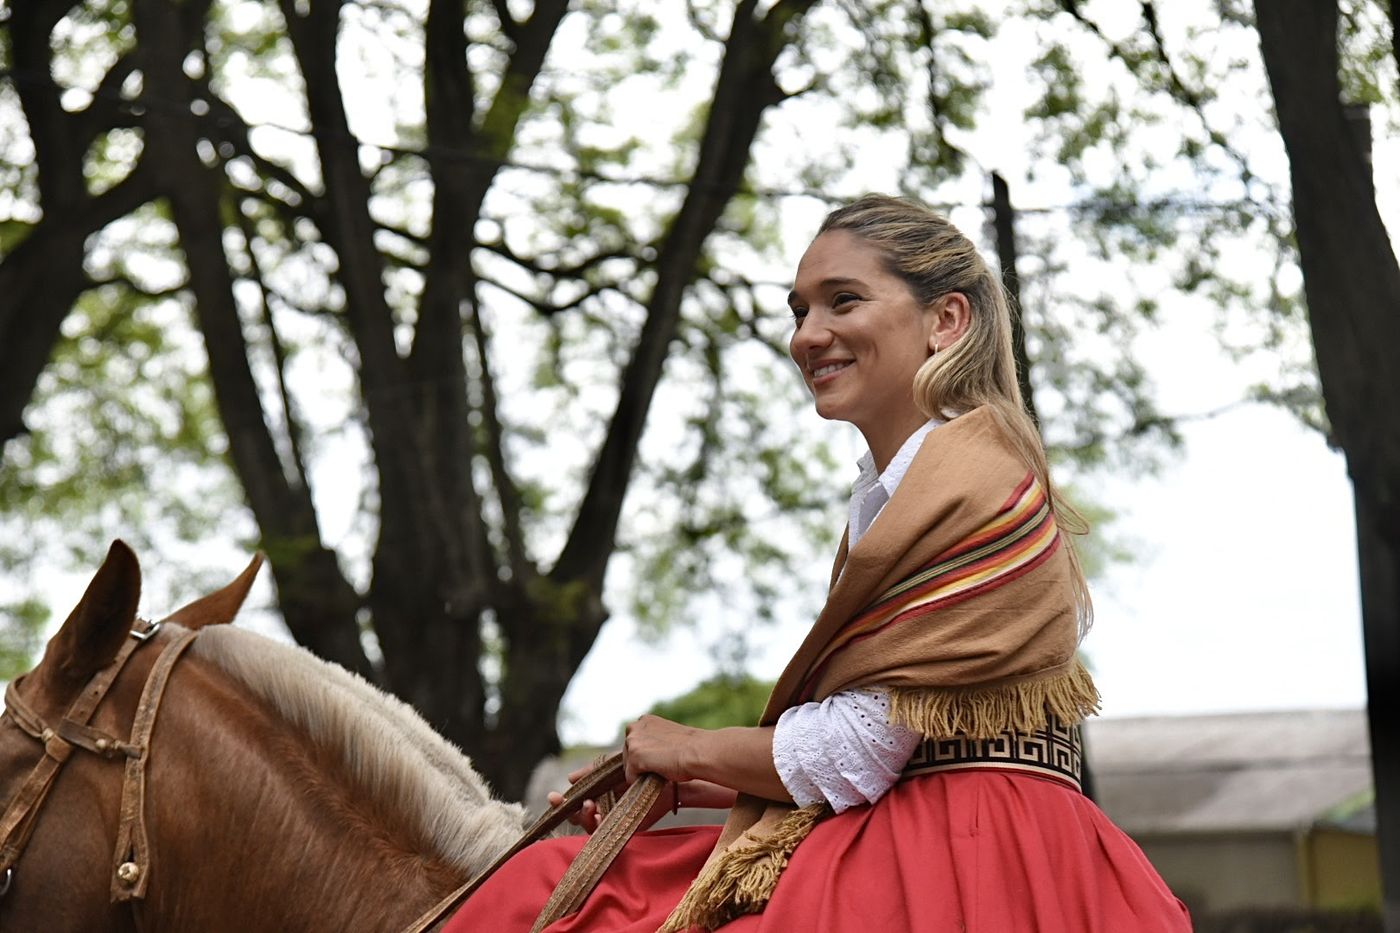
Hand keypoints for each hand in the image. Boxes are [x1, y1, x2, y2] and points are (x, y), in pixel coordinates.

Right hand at [545, 762, 687, 833]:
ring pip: (590, 827)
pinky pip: (608, 834)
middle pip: (578, 818)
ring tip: (590, 804)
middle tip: (562, 802)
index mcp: (599, 797)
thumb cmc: (642, 769)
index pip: (575, 804)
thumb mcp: (614, 767)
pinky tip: (599, 815)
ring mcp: (614, 821)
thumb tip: (570, 778)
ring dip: (585, 817)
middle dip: (567, 812)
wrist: (666, 775)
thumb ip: (593, 772)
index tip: (553, 796)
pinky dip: (601, 826)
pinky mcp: (627, 829)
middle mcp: (604, 811)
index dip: (562, 803)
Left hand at [623, 714, 696, 783]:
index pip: (634, 743)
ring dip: (642, 772)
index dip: (646, 755)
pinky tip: (658, 775)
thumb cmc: (690, 748)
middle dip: (640, 764)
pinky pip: (631, 777)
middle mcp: (635, 727)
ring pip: (629, 766)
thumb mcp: (667, 737)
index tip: (660, 758)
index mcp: (644, 720)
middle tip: (662, 765)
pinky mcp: (634, 756)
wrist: (699, 752)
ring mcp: (632, 741)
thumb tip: (647, 758)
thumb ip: (654, 742)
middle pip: (628, 755)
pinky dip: (642, 782)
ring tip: (662, 768)